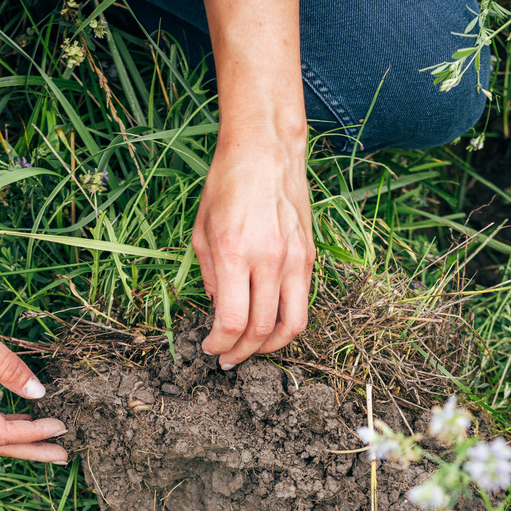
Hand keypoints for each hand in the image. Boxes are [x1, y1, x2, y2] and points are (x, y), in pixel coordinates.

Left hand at [192, 138, 314, 368]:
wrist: (266, 151)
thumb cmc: (227, 184)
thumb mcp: (202, 231)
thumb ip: (209, 276)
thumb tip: (218, 309)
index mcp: (235, 253)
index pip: (232, 321)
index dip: (219, 344)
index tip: (210, 348)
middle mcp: (269, 260)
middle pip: (262, 330)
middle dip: (241, 353)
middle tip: (228, 359)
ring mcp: (294, 259)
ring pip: (292, 325)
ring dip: (270, 347)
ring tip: (253, 350)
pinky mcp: (308, 257)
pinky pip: (302, 303)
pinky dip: (285, 321)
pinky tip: (268, 322)